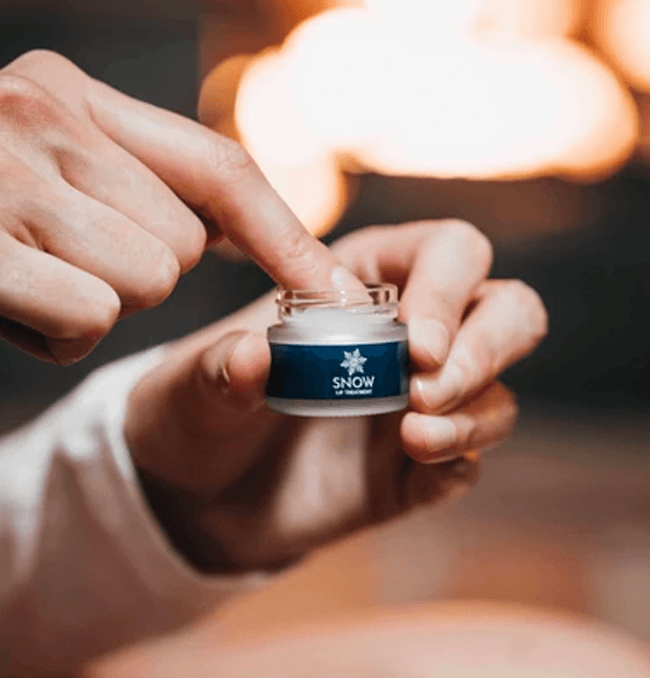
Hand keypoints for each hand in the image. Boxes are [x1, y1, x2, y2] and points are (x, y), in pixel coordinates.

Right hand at [0, 50, 357, 363]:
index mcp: (74, 94)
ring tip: (31, 273)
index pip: (220, 171)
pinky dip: (55, 331)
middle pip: (182, 246)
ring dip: (96, 302)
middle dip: (138, 273)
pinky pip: (86, 316)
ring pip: (142, 284)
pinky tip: (10, 301)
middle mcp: (40, 113)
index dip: (286, 238)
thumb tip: (243, 231)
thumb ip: (147, 185)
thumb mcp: (62, 170)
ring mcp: (2, 174)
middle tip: (65, 257)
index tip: (337, 292)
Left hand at [125, 220, 546, 571]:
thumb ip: (220, 368)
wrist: (198, 497)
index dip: (446, 288)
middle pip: (506, 311)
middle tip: (425, 386)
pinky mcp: (418, 465)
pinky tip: (422, 465)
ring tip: (414, 437)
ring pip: (498, 387)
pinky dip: (460, 459)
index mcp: (363, 282)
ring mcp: (418, 402)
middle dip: (485, 345)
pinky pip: (471, 457)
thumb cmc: (197, 414)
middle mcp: (405, 336)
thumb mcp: (193, 385)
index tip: (412, 343)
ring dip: (475, 409)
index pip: (448, 252)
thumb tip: (252, 356)